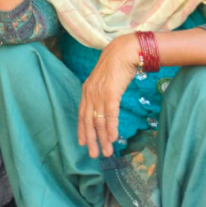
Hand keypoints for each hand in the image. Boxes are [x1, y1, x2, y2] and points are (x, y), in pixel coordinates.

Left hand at [78, 34, 140, 157]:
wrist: (124, 51)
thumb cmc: (116, 65)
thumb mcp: (105, 80)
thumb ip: (102, 93)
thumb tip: (105, 105)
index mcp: (87, 90)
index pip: (81, 114)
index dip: (82, 130)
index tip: (82, 143)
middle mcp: (90, 93)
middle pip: (88, 121)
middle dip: (90, 139)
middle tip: (93, 155)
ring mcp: (99, 94)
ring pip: (98, 121)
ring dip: (103, 139)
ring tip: (106, 152)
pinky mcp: (110, 93)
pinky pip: (109, 115)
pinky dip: (110, 128)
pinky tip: (112, 139)